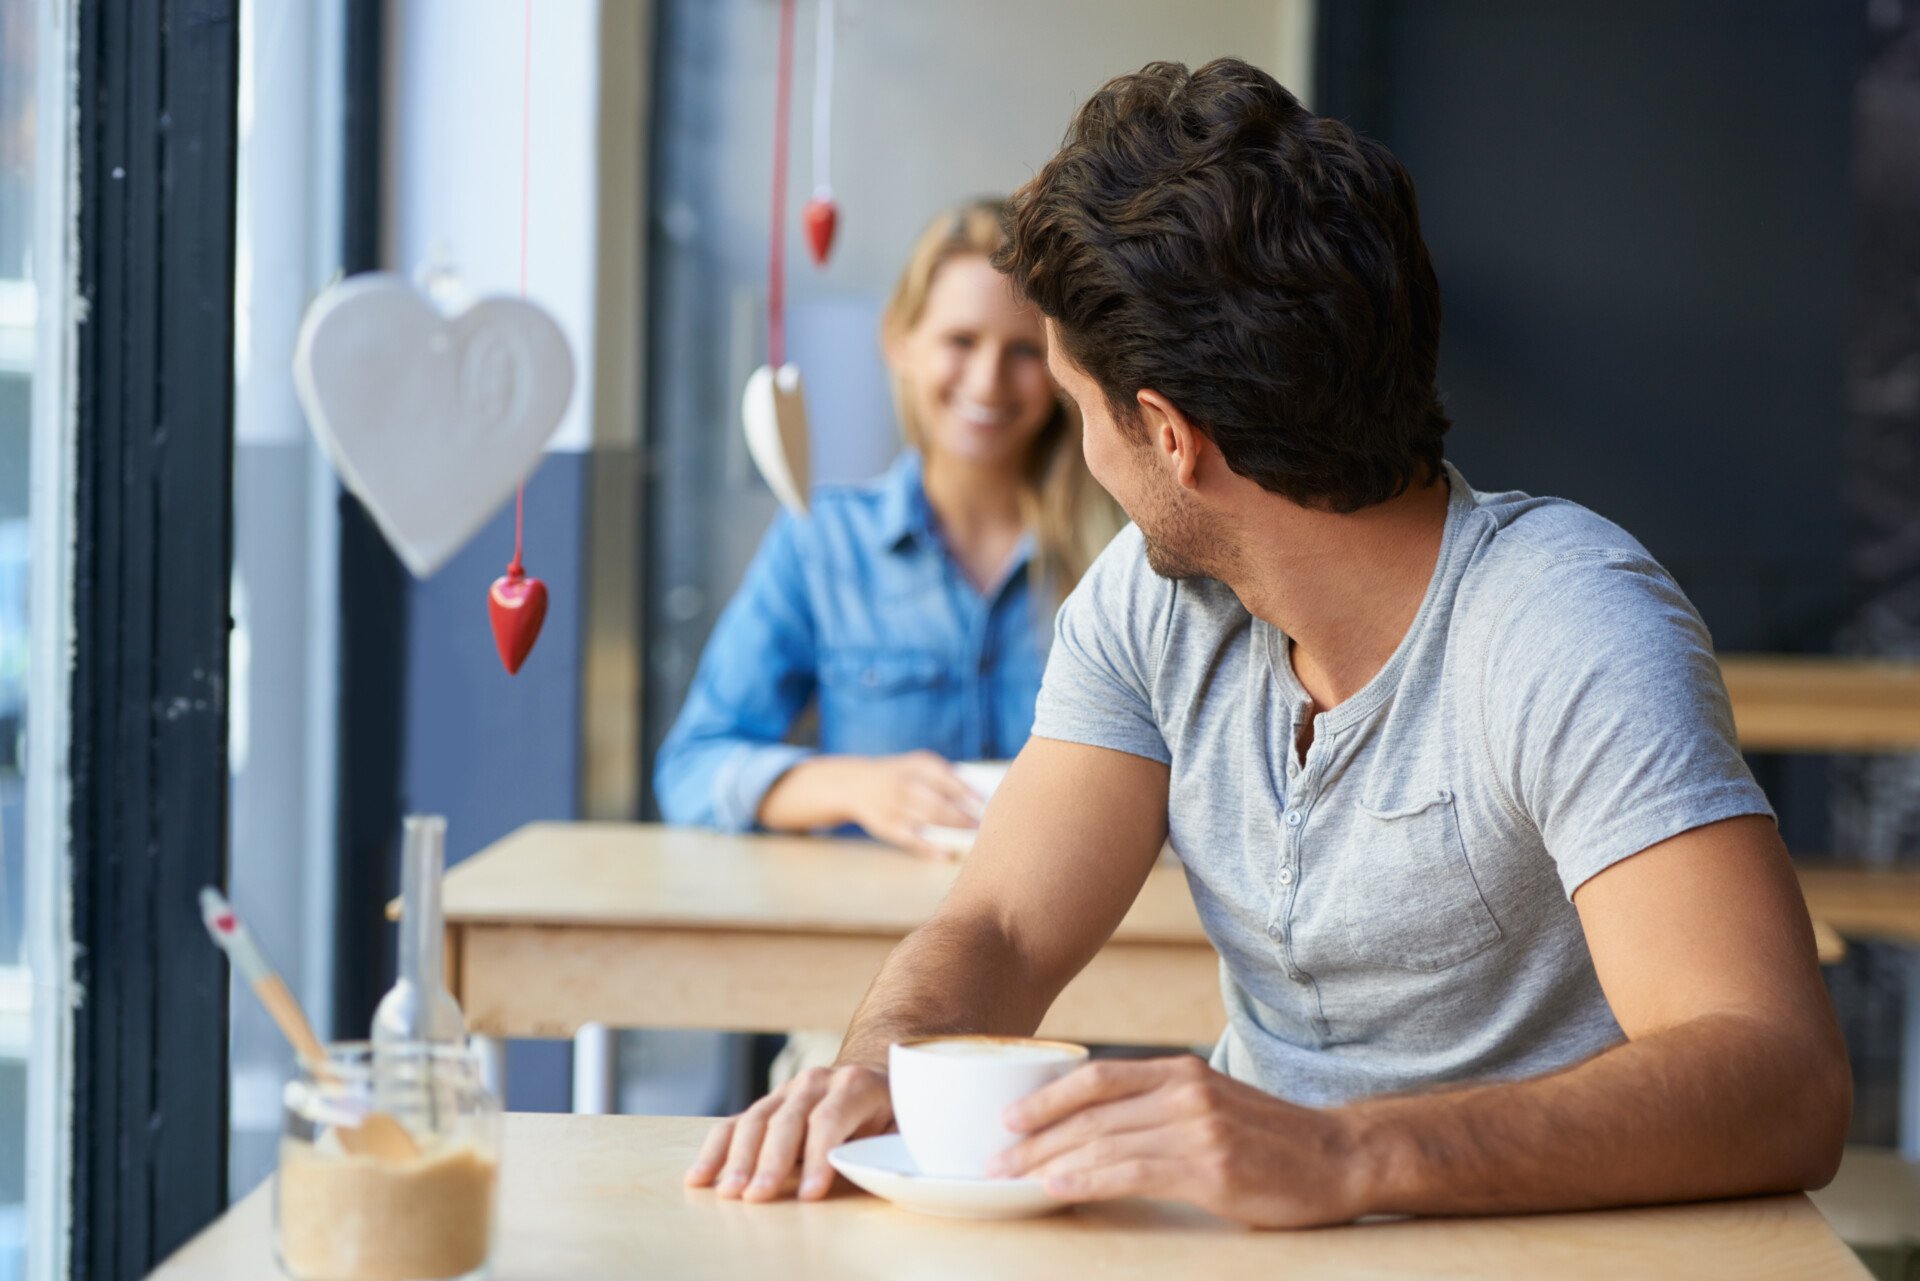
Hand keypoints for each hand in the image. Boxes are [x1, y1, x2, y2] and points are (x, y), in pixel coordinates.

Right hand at [684, 1064, 892, 1201]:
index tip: (811, 1195)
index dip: (819, 1157)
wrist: (873, 1077)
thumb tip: (873, 1171)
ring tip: (729, 1193)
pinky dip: (715, 1151)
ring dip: (738, 1158)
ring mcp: (786, 1092)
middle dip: (771, 1161)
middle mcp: (816, 1081)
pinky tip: (699, 1178)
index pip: (829, 1120)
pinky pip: (733, 1124)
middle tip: (758, 1196)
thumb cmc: (892, 1114)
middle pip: (787, 1120)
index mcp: (855, 1084)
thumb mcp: (904, 1125)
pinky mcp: (766, 1106)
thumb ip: (888, 1145)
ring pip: (755, 1120)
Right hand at [847, 751, 984, 859]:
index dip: (965, 791)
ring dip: (952, 830)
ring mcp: (894, 806)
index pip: (945, 777)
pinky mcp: (886, 826)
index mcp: (916, 766)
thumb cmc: (902, 776)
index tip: (983, 802)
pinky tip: (948, 853)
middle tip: (982, 824)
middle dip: (962, 816)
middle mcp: (904, 784)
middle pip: (938, 803)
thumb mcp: (917, 766)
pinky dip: (930, 848)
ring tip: (972, 836)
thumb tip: (977, 801)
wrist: (857, 784)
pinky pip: (912, 839)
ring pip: (928, 821)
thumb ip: (945, 778)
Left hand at [991, 1056, 1367, 1227]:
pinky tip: (1059, 1189)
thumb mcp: (1209, 1102)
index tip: (1007, 1120)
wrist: (1338, 1157)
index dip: (1045, 1097)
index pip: (1095, 1077)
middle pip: (1089, 1111)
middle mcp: (1184, 1091)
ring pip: (1103, 1142)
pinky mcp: (1210, 1167)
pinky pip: (1132, 1172)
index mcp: (1179, 1071)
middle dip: (1034, 1137)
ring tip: (1013, 1180)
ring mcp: (1197, 1128)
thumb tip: (1091, 1126)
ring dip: (1049, 1162)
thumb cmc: (1268, 1138)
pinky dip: (1087, 1179)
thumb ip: (1158, 1105)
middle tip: (994, 1159)